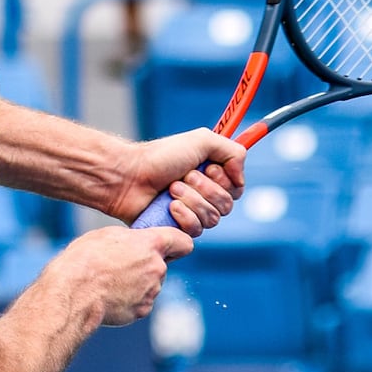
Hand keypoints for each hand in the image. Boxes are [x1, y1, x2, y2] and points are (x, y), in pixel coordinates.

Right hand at [60, 224, 194, 326]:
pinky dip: (130, 301)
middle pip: (161, 265)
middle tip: (121, 265)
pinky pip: (141, 302)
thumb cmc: (84, 260)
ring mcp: (151, 292)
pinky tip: (110, 297)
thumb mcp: (106, 235)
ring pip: (150, 285)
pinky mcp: (142, 311)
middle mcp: (157, 268)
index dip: (177, 244)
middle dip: (147, 265)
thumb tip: (136, 245)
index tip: (170, 247)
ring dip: (137, 283)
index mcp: (151, 244)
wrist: (73, 294)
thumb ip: (131, 239)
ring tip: (110, 282)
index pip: (183, 242)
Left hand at [110, 128, 244, 233]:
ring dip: (192, 200)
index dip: (225, 179)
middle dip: (205, 188)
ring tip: (171, 189)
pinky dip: (184, 216)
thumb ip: (234, 151)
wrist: (130, 177)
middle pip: (227, 205)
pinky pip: (197, 231)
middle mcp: (205, 195)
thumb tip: (241, 177)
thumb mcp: (202, 140)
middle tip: (183, 176)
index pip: (237, 188)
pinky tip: (169, 207)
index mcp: (212, 176)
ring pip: (213, 218)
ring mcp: (192, 214)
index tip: (207, 166)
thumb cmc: (161, 157)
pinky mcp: (179, 230)